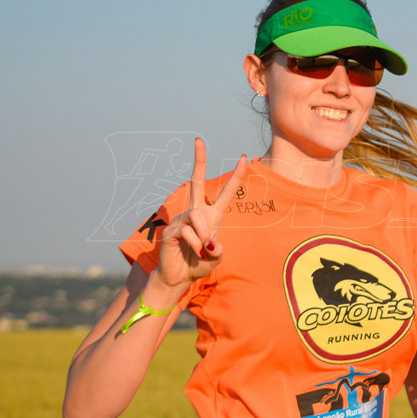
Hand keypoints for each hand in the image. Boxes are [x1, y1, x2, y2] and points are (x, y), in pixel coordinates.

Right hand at [156, 138, 246, 291]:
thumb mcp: (216, 258)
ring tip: (202, 250)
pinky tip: (192, 252)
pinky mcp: (172, 229)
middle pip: (198, 181)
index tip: (244, 157)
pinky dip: (195, 245)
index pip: (225, 192)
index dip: (236, 175)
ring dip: (204, 236)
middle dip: (199, 160)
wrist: (179, 277)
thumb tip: (208, 242)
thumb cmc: (198, 264)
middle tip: (198, 139)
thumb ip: (218, 251)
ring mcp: (183, 218)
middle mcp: (197, 212)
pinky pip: (188, 232)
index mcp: (212, 215)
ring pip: (198, 217)